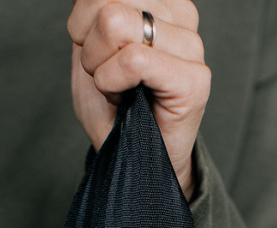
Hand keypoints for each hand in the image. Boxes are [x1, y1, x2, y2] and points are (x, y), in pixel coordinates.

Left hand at [68, 1, 209, 200]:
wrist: (134, 162)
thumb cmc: (114, 110)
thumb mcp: (89, 48)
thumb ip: (91, 11)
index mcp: (161, 1)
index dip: (81, 20)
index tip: (96, 53)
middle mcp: (181, 14)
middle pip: (105, 1)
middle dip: (88, 44)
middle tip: (106, 76)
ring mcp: (192, 46)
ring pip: (114, 22)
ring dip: (100, 66)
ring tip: (119, 88)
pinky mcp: (194, 79)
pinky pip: (132, 60)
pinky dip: (112, 82)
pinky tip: (125, 98)